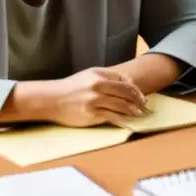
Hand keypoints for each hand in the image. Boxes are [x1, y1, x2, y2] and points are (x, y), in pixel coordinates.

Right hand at [32, 68, 147, 126]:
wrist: (51, 99)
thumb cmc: (71, 87)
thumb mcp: (89, 74)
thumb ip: (108, 76)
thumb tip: (128, 82)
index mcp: (99, 76)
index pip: (125, 82)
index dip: (135, 90)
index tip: (141, 95)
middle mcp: (98, 87)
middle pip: (126, 93)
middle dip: (138, 100)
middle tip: (144, 105)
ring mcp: (95, 101)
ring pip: (121, 105)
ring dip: (133, 110)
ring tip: (139, 113)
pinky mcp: (91, 114)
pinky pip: (111, 117)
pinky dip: (121, 119)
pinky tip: (127, 121)